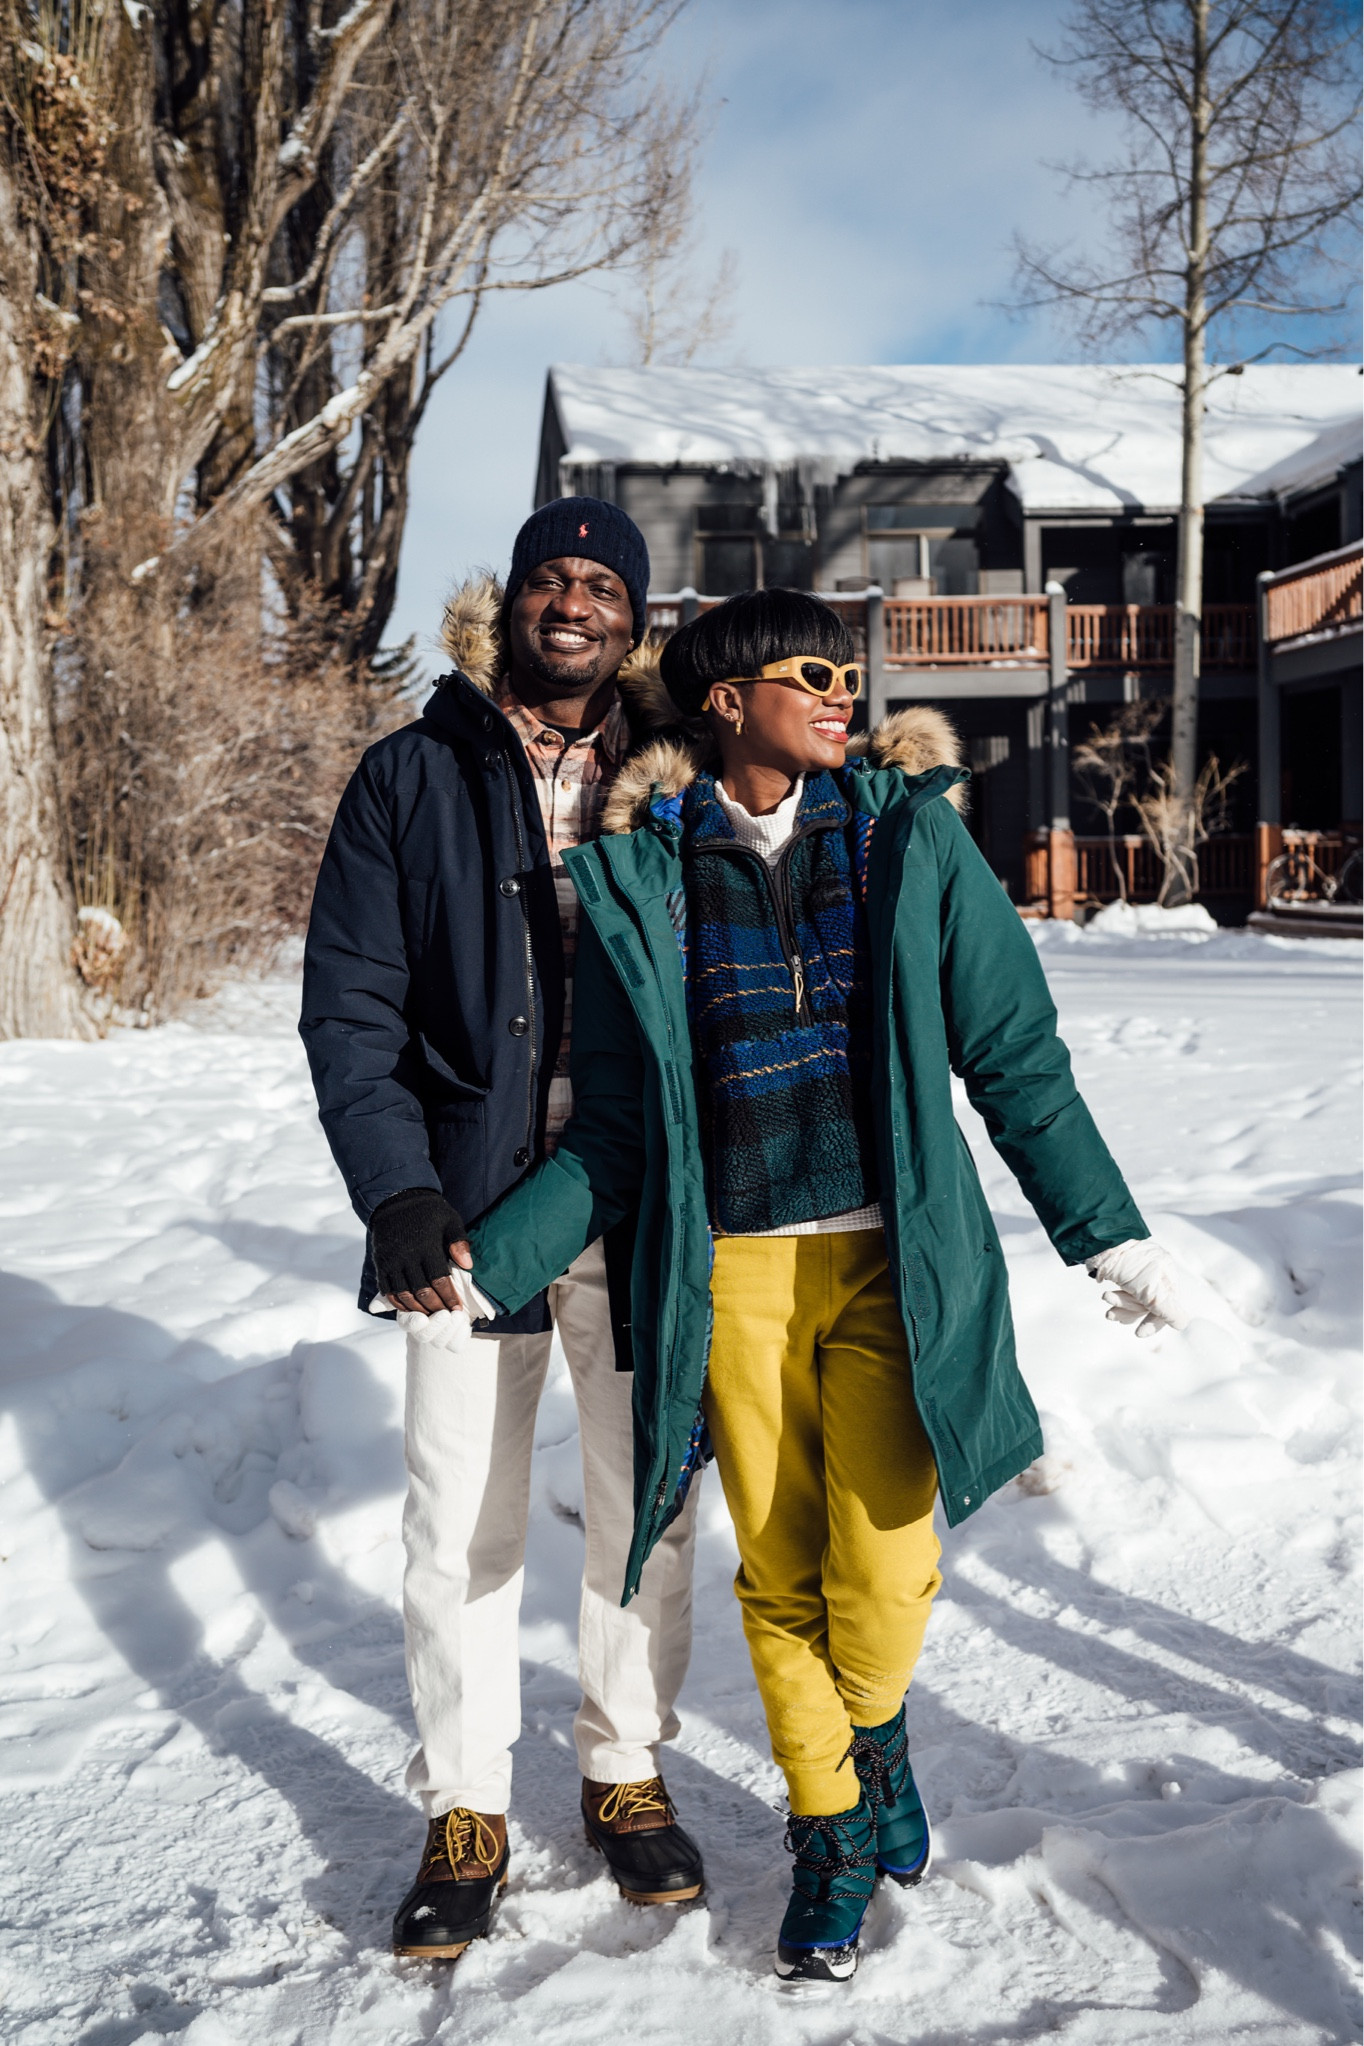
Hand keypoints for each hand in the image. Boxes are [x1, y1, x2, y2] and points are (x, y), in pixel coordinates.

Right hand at [371, 1188, 470, 1313]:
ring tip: (430, 1317)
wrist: (396, 1199)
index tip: (458, 1309)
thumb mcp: (450, 1220)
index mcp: (427, 1246)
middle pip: (422, 1291)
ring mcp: (391, 1261)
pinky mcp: (381, 1263)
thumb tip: (468, 1266)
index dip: (449, 1297)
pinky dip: (398, 1303)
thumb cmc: (429, 1211)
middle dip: (436, 1307)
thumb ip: (459, 1242)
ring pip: (404, 1295)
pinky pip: (388, 1290)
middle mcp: (407, 1256)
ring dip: (417, 1309)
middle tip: (445, 1316)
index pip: (440, 1280)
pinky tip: (409, 1309)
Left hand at [1086, 1237, 1192, 1337]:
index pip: (1167, 1307)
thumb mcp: (1149, 1289)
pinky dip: (1116, 1298)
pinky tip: (1106, 1296)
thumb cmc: (1127, 1263)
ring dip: (1120, 1305)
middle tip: (1110, 1314)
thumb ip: (1166, 1309)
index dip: (1153, 1323)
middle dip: (1130, 1310)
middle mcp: (1156, 1274)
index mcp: (1167, 1276)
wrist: (1099, 1240)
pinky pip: (1125, 1293)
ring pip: (1135, 1301)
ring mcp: (1140, 1274)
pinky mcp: (1125, 1273)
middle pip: (1149, 1305)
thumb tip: (1182, 1324)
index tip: (1139, 1334)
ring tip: (1106, 1298)